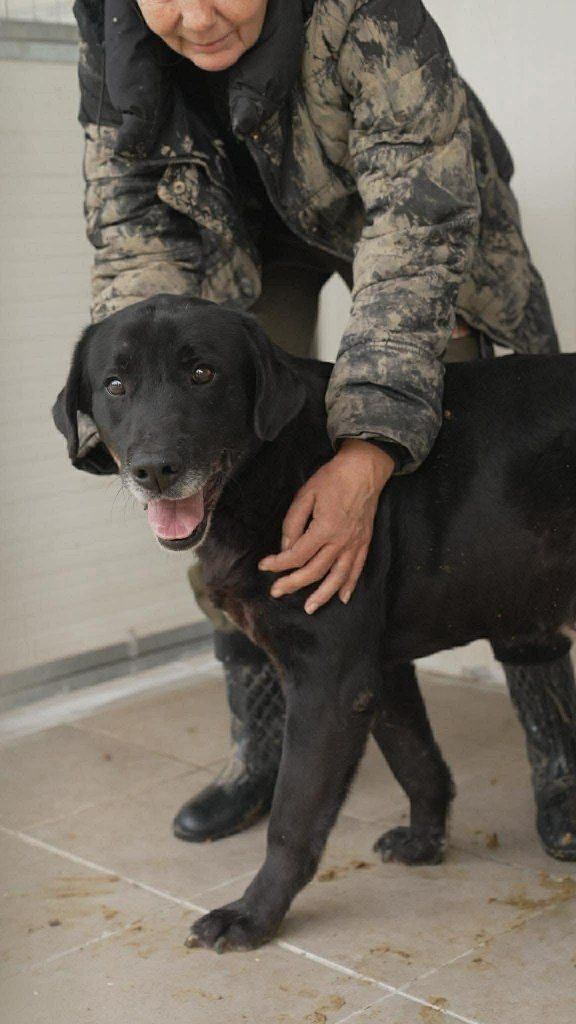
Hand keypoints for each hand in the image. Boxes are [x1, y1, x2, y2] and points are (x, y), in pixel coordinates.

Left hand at [258, 440, 394, 613]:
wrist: (365, 469)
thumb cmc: (333, 478)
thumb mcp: (305, 494)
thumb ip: (293, 522)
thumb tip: (286, 548)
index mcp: (324, 528)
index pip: (297, 555)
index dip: (278, 563)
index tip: (264, 566)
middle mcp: (341, 541)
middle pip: (314, 571)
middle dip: (293, 584)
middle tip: (277, 592)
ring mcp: (355, 544)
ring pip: (337, 577)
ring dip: (323, 595)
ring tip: (309, 607)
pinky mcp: (364, 542)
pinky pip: (357, 569)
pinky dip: (350, 585)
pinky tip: (343, 598)